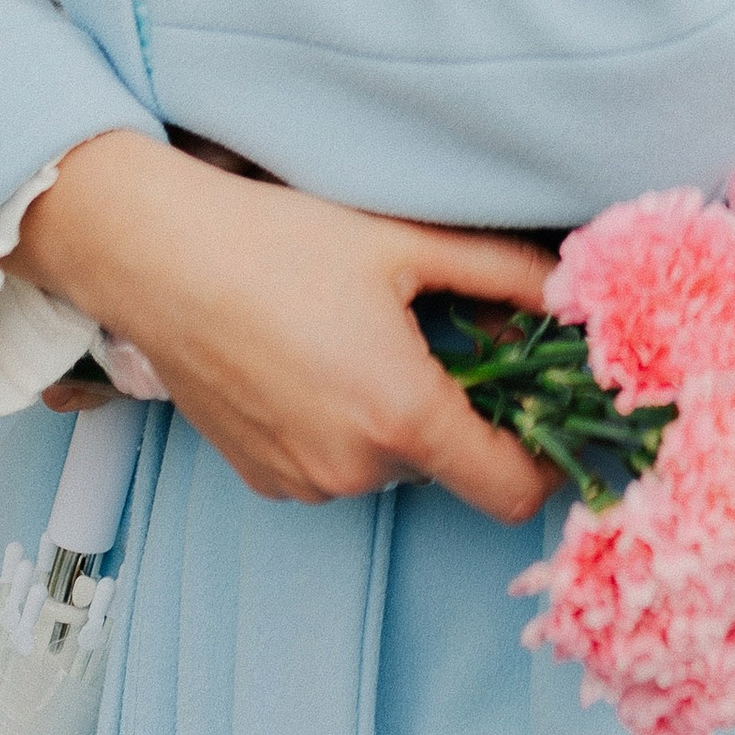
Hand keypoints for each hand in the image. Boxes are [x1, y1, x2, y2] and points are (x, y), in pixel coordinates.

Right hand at [15, 133, 558, 521]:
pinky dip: (346, 428)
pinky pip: (338, 467)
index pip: (513, 492)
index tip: (547, 412)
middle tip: (441, 337)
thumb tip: (574, 295)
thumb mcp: (409, 243)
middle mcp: (354, 470)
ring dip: (399, 419)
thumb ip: (507, 273)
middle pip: (452, 467)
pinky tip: (317, 361)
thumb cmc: (283, 242)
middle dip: (462, 414)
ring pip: (393, 467)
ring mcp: (303, 483)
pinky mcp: (264, 480)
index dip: (545, 459)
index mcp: (403, 416)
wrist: (159, 261)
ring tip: (364, 339)